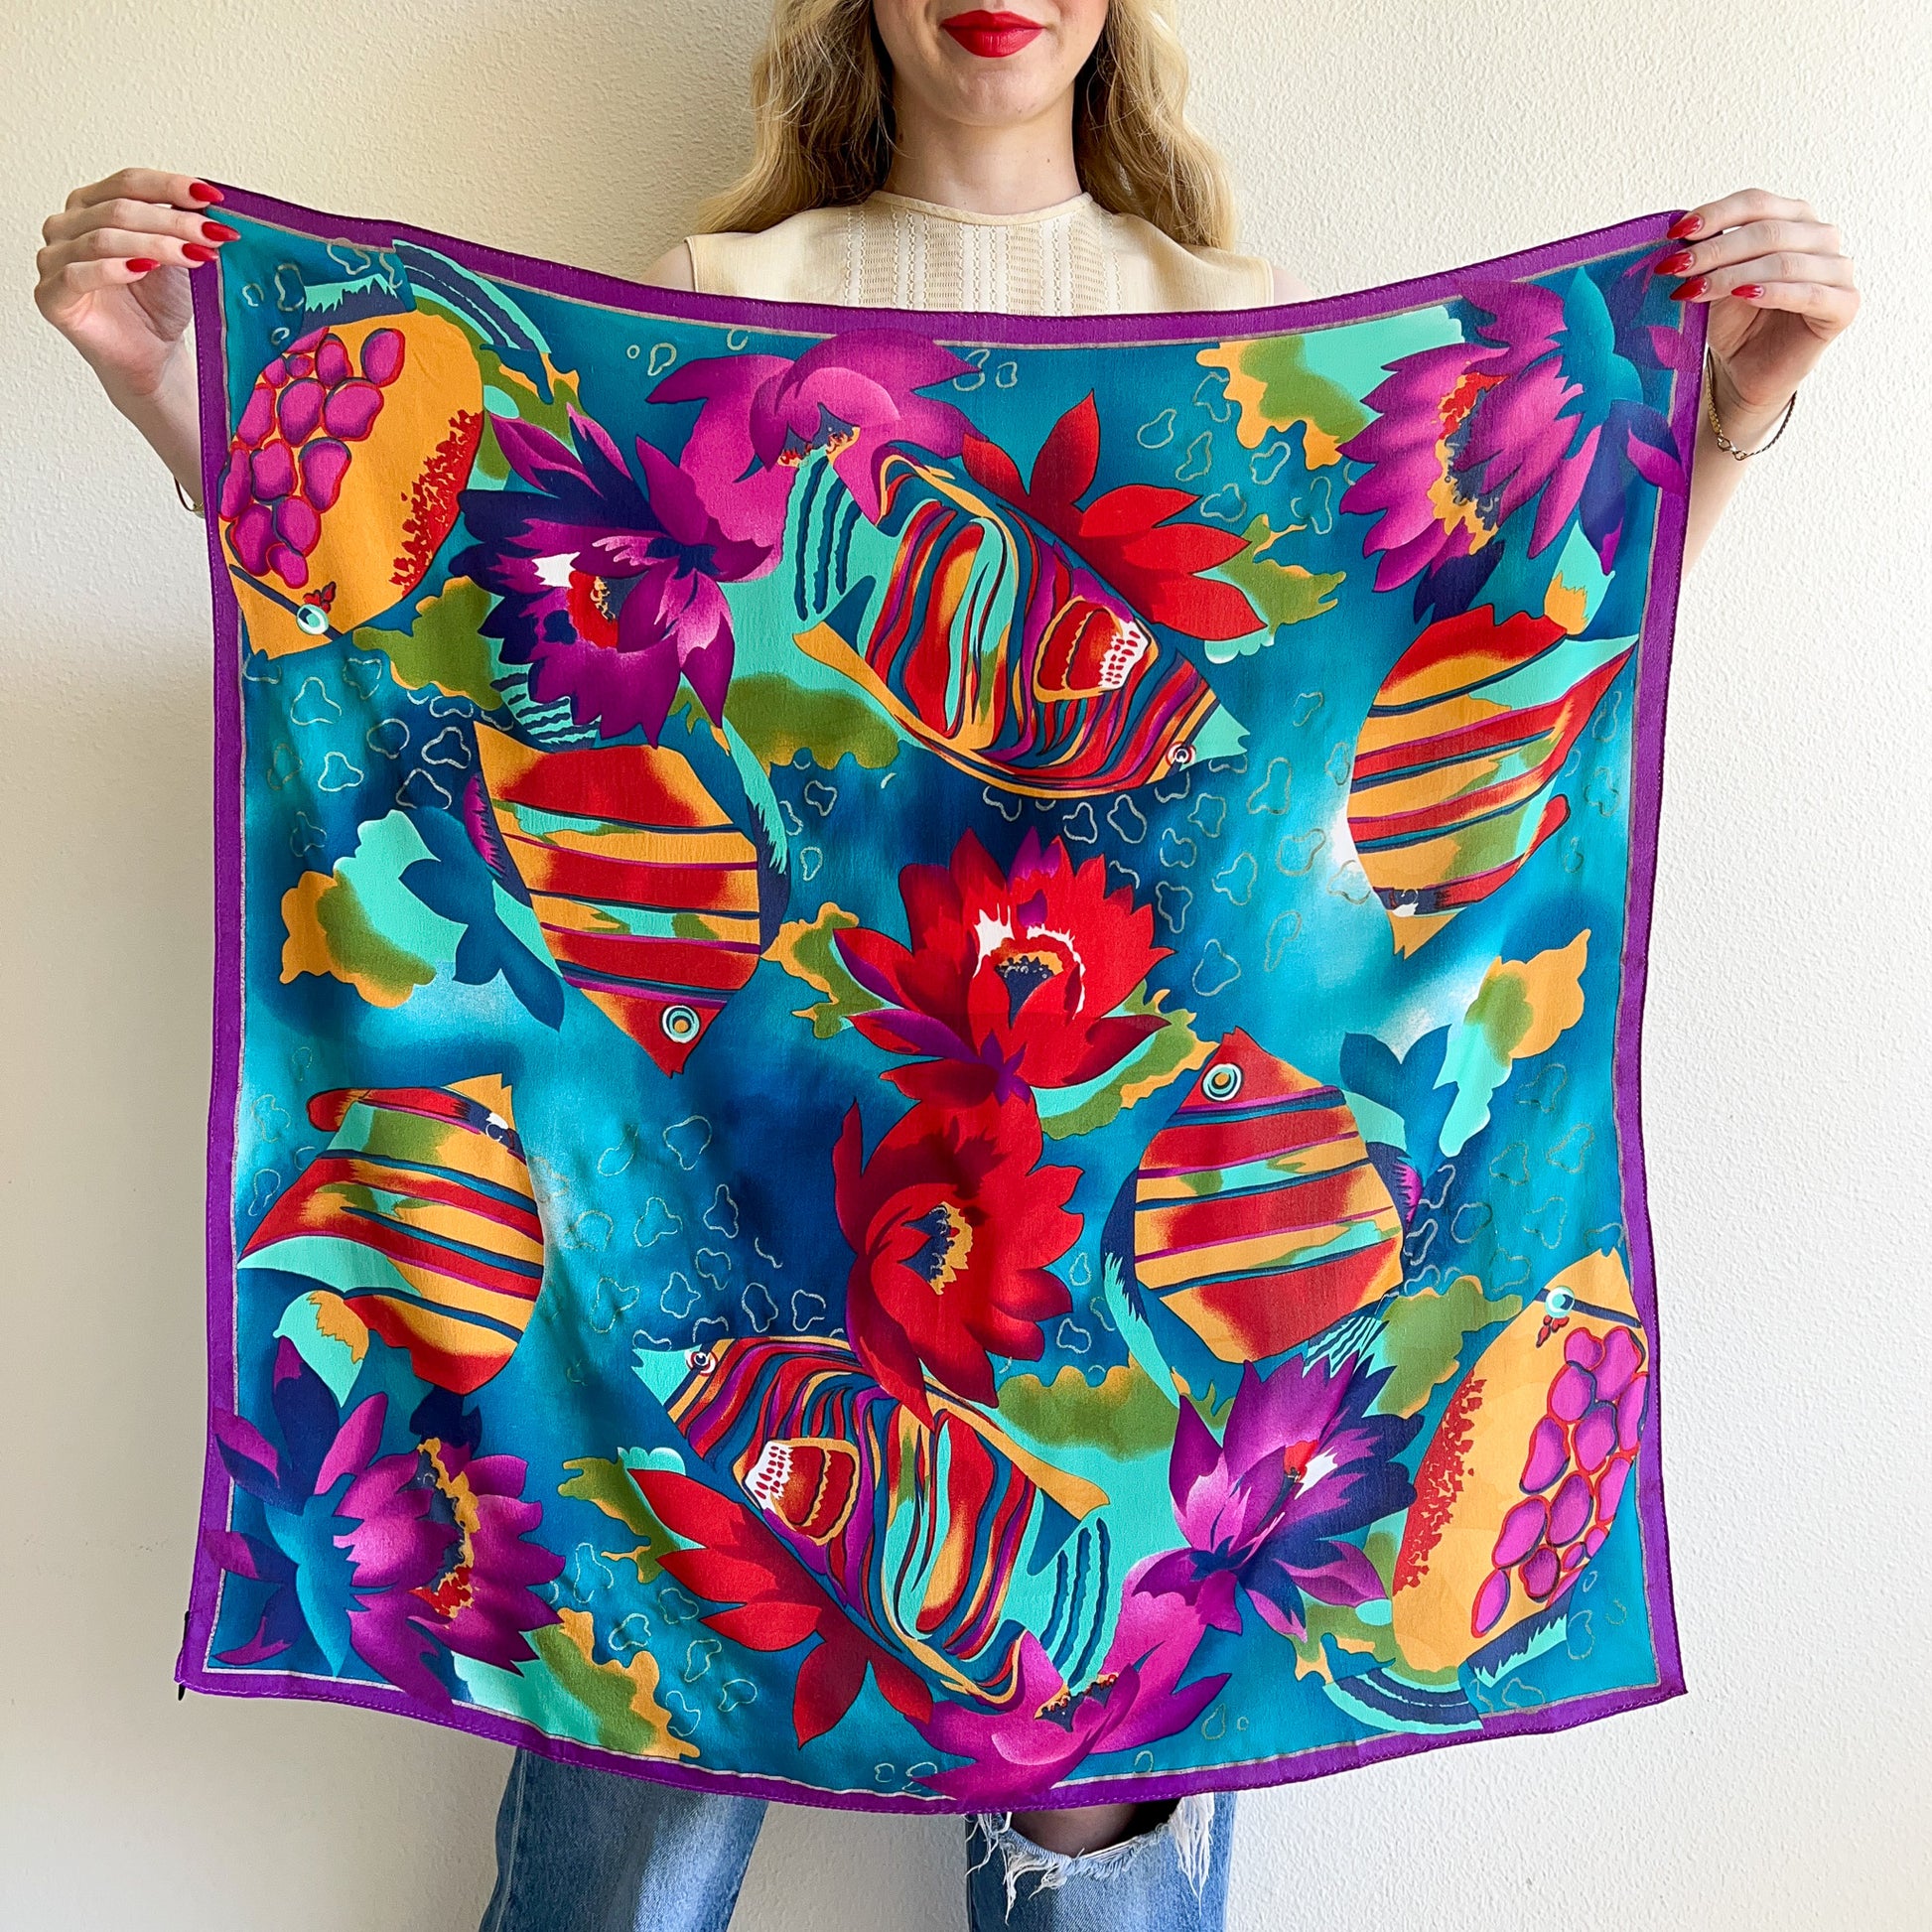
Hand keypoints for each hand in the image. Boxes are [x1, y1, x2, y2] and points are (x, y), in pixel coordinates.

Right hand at [34, 167, 235, 400]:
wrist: (150, 355)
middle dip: (172, 221)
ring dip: (154, 244)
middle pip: (119, 209)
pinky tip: (144, 269)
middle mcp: (67, 225)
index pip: (128, 182)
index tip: (209, 195)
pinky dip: (113, 269)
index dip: (169, 185)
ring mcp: (54, 258)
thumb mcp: (178, 258)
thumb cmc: (157, 305)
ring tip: (194, 255)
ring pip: (103, 238)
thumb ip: (184, 229)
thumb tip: (214, 204)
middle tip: (212, 233)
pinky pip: (78, 274)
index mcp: (93, 205)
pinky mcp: (51, 295)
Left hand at [1653, 188, 1859, 431]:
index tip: (1676, 232)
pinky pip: (1809, 294)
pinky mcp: (1844, 306)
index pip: (1756, 203)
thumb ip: (1710, 251)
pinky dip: (1773, 293)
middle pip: (1767, 232)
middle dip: (1715, 250)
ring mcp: (1839, 270)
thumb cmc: (1734, 320)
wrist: (1747, 369)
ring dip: (1732, 275)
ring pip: (1783, 262)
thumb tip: (1681, 231)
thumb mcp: (1716, 279)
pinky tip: (1743, 296)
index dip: (1716, 214)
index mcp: (1794, 218)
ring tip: (1692, 290)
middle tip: (1676, 267)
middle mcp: (1822, 236)